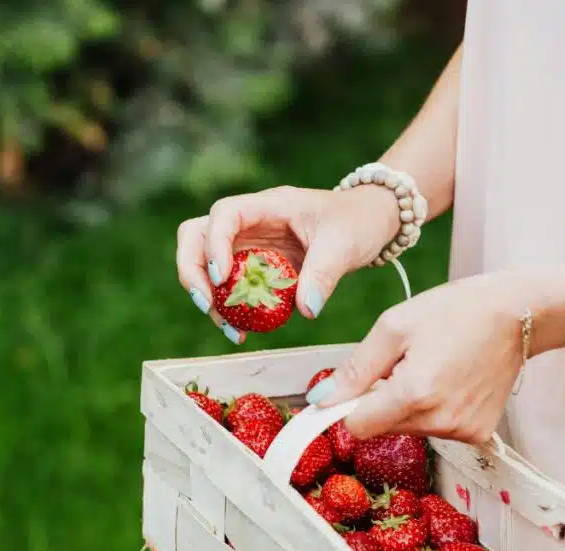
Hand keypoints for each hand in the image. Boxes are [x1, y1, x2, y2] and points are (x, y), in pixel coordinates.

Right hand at [176, 184, 398, 343]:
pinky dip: (229, 308)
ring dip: (208, 296)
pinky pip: (231, 287)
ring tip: (229, 328)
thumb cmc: (358, 221)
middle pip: (196, 235)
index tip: (224, 278)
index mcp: (269, 205)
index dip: (214, 244)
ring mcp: (250, 245)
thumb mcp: (345, 243)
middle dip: (193, 270)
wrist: (371, 223)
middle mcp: (251, 223)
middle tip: (207, 304)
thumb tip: (306, 309)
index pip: (224, 214)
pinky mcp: (256, 268)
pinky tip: (243, 331)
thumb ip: (324, 273)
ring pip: (205, 264)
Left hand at [306, 275, 528, 445]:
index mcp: (414, 393)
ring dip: (407, 404)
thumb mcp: (395, 327)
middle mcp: (440, 421)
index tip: (352, 386)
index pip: (356, 426)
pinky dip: (434, 409)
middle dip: (380, 400)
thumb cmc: (456, 311)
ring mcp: (462, 431)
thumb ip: (356, 369)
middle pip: (382, 427)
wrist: (518, 313)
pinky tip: (451, 380)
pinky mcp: (478, 433)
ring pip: (408, 429)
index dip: (347, 406)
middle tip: (403, 363)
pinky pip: (436, 428)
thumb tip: (321, 401)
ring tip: (432, 367)